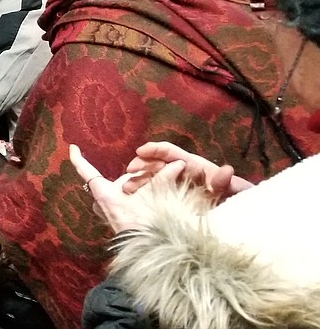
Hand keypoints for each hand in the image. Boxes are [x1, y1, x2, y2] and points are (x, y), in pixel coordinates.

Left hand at [69, 144, 184, 233]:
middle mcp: (100, 201)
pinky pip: (116, 204)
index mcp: (104, 192)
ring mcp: (104, 211)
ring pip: (114, 193)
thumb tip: (179, 163)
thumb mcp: (155, 197)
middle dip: (128, 178)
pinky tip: (141, 201)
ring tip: (145, 190)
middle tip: (147, 175)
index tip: (73, 147)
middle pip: (110, 182)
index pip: (86, 171)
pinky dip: (127, 200)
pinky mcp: (111, 219)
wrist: (144, 249)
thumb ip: (165, 179)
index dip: (78, 159)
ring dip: (128, 189)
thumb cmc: (144, 224)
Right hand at [123, 141, 253, 199]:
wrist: (237, 214)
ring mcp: (172, 185)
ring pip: (151, 178)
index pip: (170, 152)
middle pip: (155, 163)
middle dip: (141, 165)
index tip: (141, 151)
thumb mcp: (233, 189)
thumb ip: (226, 182)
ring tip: (126, 188)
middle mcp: (179, 172)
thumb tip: (226, 169)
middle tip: (129, 172)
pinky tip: (131, 199)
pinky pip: (152, 193)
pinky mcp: (168, 200)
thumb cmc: (234, 198)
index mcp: (191, 165)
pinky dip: (140, 194)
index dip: (155, 149)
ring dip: (138, 180)